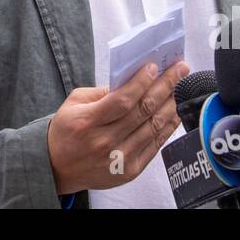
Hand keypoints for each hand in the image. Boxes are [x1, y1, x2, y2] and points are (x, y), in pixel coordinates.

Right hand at [47, 60, 189, 195]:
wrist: (59, 168)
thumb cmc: (66, 131)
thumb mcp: (74, 104)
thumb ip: (101, 92)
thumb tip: (131, 80)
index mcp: (88, 122)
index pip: (122, 100)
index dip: (141, 83)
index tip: (154, 67)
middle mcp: (105, 142)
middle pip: (143, 111)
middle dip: (164, 86)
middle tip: (179, 70)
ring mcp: (119, 159)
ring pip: (153, 128)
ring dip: (170, 104)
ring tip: (181, 87)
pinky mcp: (130, 172)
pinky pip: (155, 145)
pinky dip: (168, 127)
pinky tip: (174, 112)